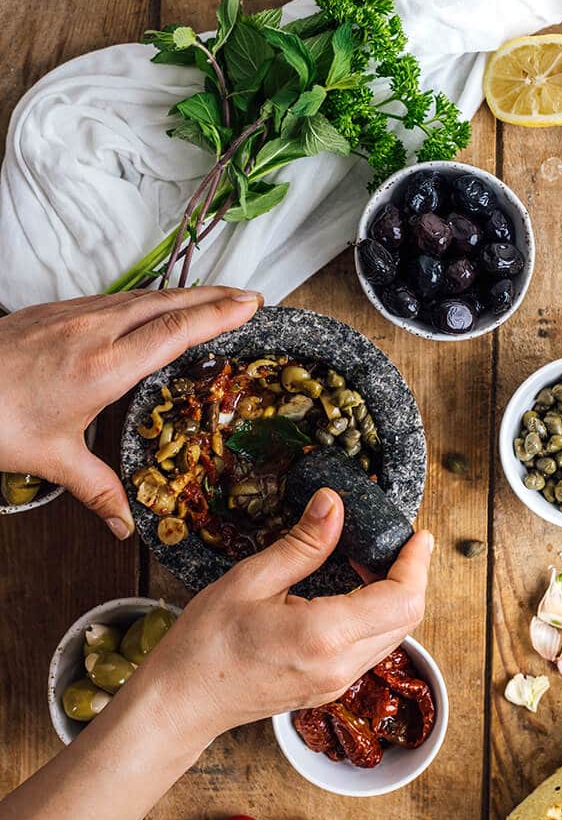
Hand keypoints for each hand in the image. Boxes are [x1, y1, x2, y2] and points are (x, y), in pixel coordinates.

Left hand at [0, 286, 260, 537]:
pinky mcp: (56, 311)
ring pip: (143, 296)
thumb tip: (123, 525)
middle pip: (168, 302)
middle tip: (249, 295)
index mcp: (103, 367)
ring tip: (213, 298)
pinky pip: (117, 298)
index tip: (250, 305)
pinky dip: (149, 300)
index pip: (175, 332)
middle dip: (214, 295)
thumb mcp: (52, 459)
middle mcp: (94, 331)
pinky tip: (152, 309)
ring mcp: (74, 314)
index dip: (217, 316)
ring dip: (184, 294)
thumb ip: (97, 489)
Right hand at [146, 488, 432, 746]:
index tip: (417, 537)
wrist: (182, 701)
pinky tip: (349, 594)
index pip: (402, 599)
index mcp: (323, 634)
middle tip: (392, 542)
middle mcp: (339, 665)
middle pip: (407, 619)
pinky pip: (370, 650)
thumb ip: (302, 544)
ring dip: (393, 598)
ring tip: (368, 562)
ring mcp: (336, 683)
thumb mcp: (250, 579)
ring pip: (392, 636)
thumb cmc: (206, 641)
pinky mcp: (328, 690)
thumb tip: (333, 504)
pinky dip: (374, 618)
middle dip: (410, 576)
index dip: (416, 564)